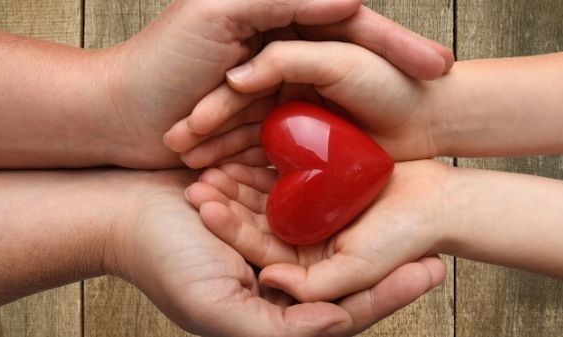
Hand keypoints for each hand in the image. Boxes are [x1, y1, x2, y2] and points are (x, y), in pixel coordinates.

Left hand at [104, 0, 452, 167]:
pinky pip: (301, 134)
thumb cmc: (162, 60)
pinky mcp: (259, 128)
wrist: (120, 114)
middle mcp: (281, 54)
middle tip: (445, 91)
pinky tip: (363, 156)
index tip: (439, 65)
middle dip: (400, 76)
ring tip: (417, 133)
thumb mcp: (221, 12)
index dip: (398, 44)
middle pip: (354, 62)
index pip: (352, 27)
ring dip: (373, 112)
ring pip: (331, 101)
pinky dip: (326, 143)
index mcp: (278, 21)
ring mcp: (274, 94)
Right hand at [106, 169, 446, 335]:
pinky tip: (368, 189)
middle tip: (437, 248)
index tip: (430, 272)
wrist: (125, 212)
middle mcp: (279, 285)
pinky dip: (335, 205)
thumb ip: (278, 331)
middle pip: (347, 278)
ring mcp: (274, 247)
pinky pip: (308, 212)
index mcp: (273, 314)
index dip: (387, 295)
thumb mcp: (218, 308)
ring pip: (332, 243)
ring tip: (414, 213)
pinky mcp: (266, 214)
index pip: (342, 310)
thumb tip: (338, 324)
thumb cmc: (164, 263)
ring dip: (369, 233)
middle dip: (391, 266)